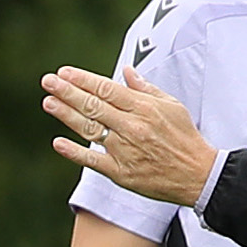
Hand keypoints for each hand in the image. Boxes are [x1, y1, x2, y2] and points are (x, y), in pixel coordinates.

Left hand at [43, 66, 220, 205]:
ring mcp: (125, 151)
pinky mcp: (122, 173)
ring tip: (49, 103)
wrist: (199, 176)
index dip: (83, 80)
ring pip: (89, 129)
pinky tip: (58, 142)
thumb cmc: (185, 138)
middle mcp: (132, 127)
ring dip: (66, 115)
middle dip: (67, 92)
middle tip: (47, 81)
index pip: (106, 89)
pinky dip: (75, 152)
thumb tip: (126, 71)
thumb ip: (146, 89)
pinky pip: (93, 161)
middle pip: (93, 106)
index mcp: (144, 108)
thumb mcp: (172, 106)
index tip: (64, 73)